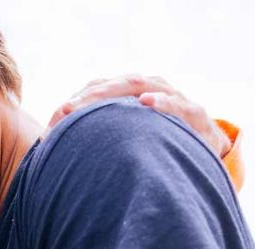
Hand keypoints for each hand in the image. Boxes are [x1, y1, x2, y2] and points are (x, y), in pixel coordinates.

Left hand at [46, 74, 231, 157]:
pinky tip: (149, 102)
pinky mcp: (196, 114)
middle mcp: (152, 90)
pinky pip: (181, 105)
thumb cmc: (153, 151)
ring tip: (93, 98)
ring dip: (118, 92)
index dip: (80, 99)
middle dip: (91, 95)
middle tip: (66, 110)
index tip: (57, 115)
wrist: (203, 157)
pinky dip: (165, 102)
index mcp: (131, 96)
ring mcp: (175, 98)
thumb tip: (51, 148)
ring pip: (144, 86)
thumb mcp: (121, 146)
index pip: (101, 89)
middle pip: (118, 85)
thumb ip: (94, 143)